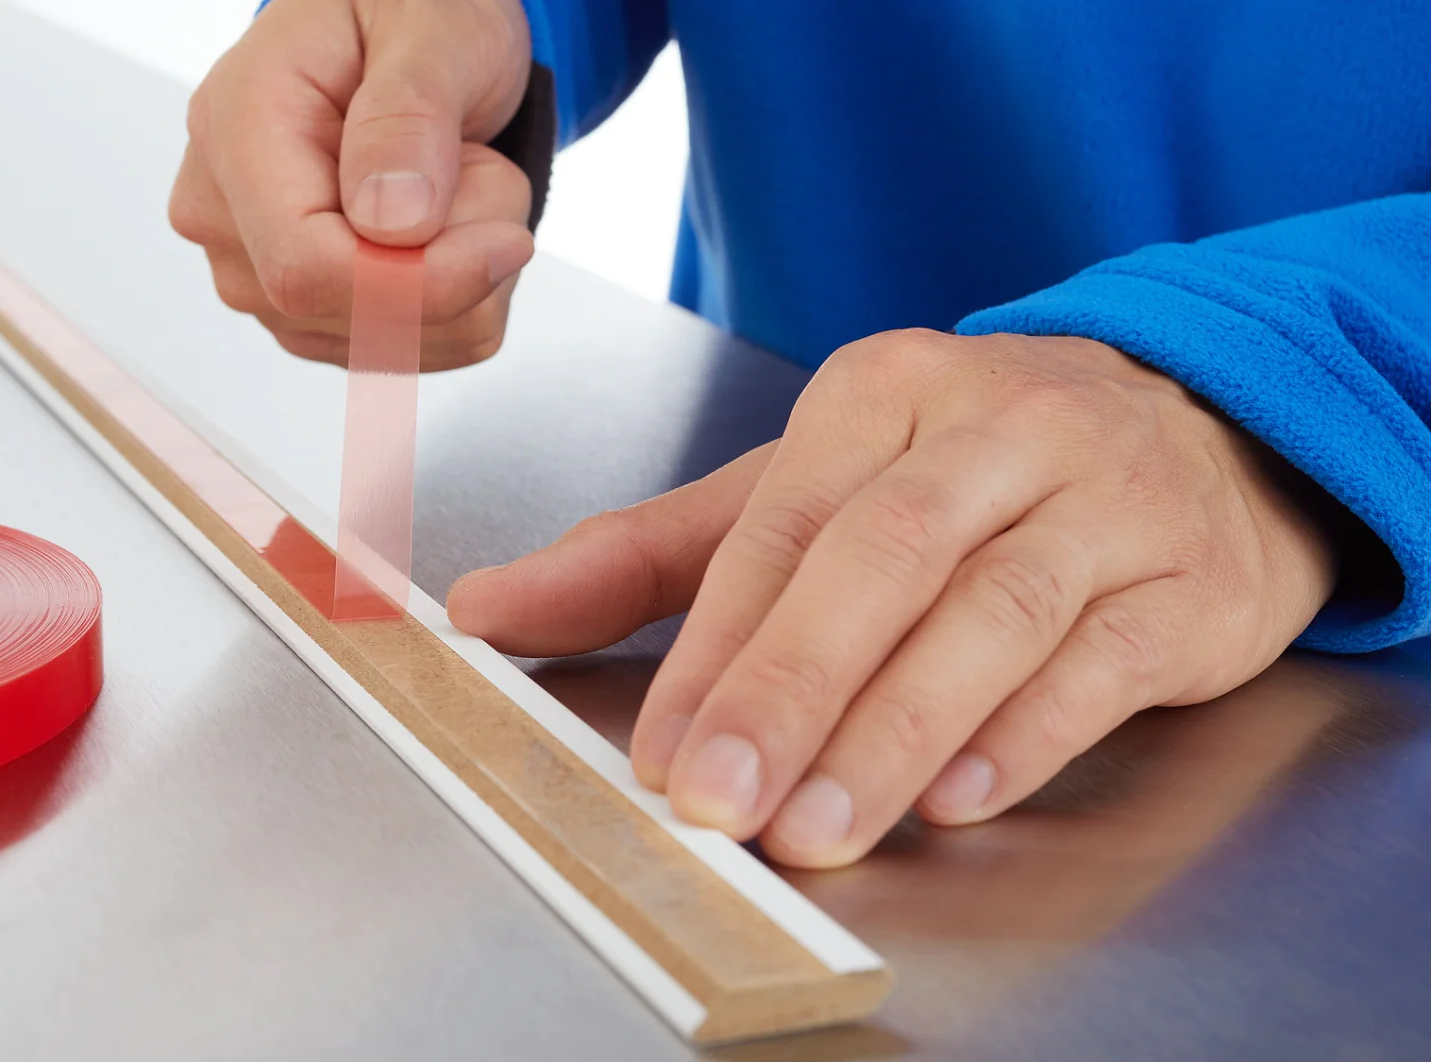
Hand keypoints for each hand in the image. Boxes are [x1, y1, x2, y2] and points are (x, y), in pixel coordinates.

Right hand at [169, 0, 534, 369]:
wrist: (407, 37)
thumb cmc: (411, 11)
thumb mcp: (430, 27)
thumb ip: (409, 115)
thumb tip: (390, 223)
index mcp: (236, 129)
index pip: (304, 267)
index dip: (419, 283)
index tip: (510, 241)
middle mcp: (226, 216)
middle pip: (354, 314)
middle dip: (457, 256)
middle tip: (473, 158)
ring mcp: (257, 274)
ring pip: (395, 343)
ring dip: (465, 272)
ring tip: (448, 175)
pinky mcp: (303, 314)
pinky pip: (413, 349)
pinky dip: (458, 296)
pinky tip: (440, 220)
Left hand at [449, 329, 1334, 866]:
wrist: (1198, 430)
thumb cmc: (967, 473)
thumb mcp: (805, 487)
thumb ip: (651, 555)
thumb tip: (486, 608)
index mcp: (883, 390)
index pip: (784, 521)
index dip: (717, 645)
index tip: (665, 755)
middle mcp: (998, 426)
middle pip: (886, 555)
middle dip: (795, 686)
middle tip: (726, 801)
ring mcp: (1107, 494)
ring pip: (997, 609)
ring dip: (898, 727)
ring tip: (822, 825)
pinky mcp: (1187, 578)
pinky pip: (1104, 657)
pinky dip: (1028, 733)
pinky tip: (956, 797)